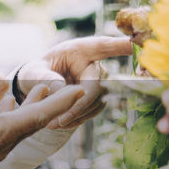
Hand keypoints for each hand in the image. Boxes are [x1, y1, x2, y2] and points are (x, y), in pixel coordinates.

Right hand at [0, 78, 83, 168]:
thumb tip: (3, 79)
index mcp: (7, 131)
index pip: (42, 114)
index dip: (63, 101)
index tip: (82, 90)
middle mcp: (8, 141)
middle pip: (37, 119)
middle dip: (54, 102)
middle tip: (72, 88)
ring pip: (23, 123)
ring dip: (34, 107)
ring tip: (41, 91)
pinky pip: (9, 128)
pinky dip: (14, 113)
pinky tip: (7, 106)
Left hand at [16, 36, 132, 128]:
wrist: (37, 85)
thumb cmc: (36, 72)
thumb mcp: (33, 72)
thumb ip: (44, 78)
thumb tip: (59, 90)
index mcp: (82, 49)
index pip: (106, 46)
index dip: (123, 46)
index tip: (135, 44)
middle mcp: (96, 64)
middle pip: (97, 86)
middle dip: (79, 105)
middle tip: (58, 121)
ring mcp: (100, 81)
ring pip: (97, 102)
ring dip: (76, 116)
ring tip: (53, 124)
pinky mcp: (99, 97)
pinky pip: (93, 111)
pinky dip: (77, 119)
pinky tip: (61, 123)